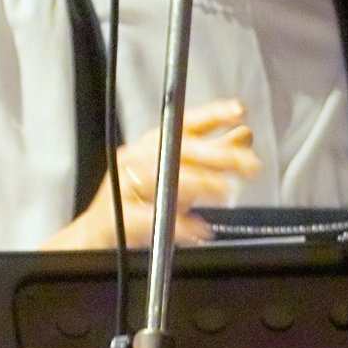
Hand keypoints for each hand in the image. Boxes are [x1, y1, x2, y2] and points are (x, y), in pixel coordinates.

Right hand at [47, 98, 259, 250]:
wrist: (98, 236)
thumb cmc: (140, 204)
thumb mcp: (182, 176)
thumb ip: (212, 156)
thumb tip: (244, 135)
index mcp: (151, 147)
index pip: (183, 124)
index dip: (212, 115)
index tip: (239, 111)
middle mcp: (135, 159)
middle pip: (179, 148)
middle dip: (219, 155)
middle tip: (249, 166)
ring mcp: (123, 186)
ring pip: (165, 177)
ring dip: (201, 184)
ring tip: (226, 193)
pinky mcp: (118, 217)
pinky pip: (150, 216)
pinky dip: (180, 225)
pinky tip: (199, 229)